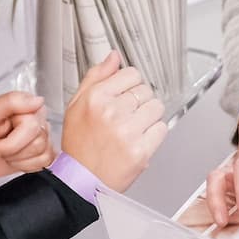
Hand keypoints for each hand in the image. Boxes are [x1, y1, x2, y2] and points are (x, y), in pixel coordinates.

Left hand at [0, 91, 53, 179]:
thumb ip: (12, 101)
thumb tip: (37, 101)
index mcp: (28, 106)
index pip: (32, 126)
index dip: (11, 141)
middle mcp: (38, 120)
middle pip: (38, 143)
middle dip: (12, 150)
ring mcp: (41, 137)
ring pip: (41, 154)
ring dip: (17, 158)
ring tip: (4, 151)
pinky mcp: (42, 153)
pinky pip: (44, 163)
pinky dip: (25, 165)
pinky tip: (14, 158)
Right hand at [60, 52, 167, 192]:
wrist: (81, 181)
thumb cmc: (79, 145)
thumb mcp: (77, 105)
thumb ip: (96, 77)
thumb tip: (114, 57)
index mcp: (96, 98)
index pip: (131, 74)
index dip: (130, 85)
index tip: (124, 96)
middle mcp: (112, 112)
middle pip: (146, 90)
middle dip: (139, 102)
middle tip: (126, 116)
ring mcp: (127, 131)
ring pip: (157, 107)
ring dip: (149, 116)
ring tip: (133, 128)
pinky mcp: (141, 150)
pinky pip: (162, 129)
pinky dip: (154, 134)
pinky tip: (138, 140)